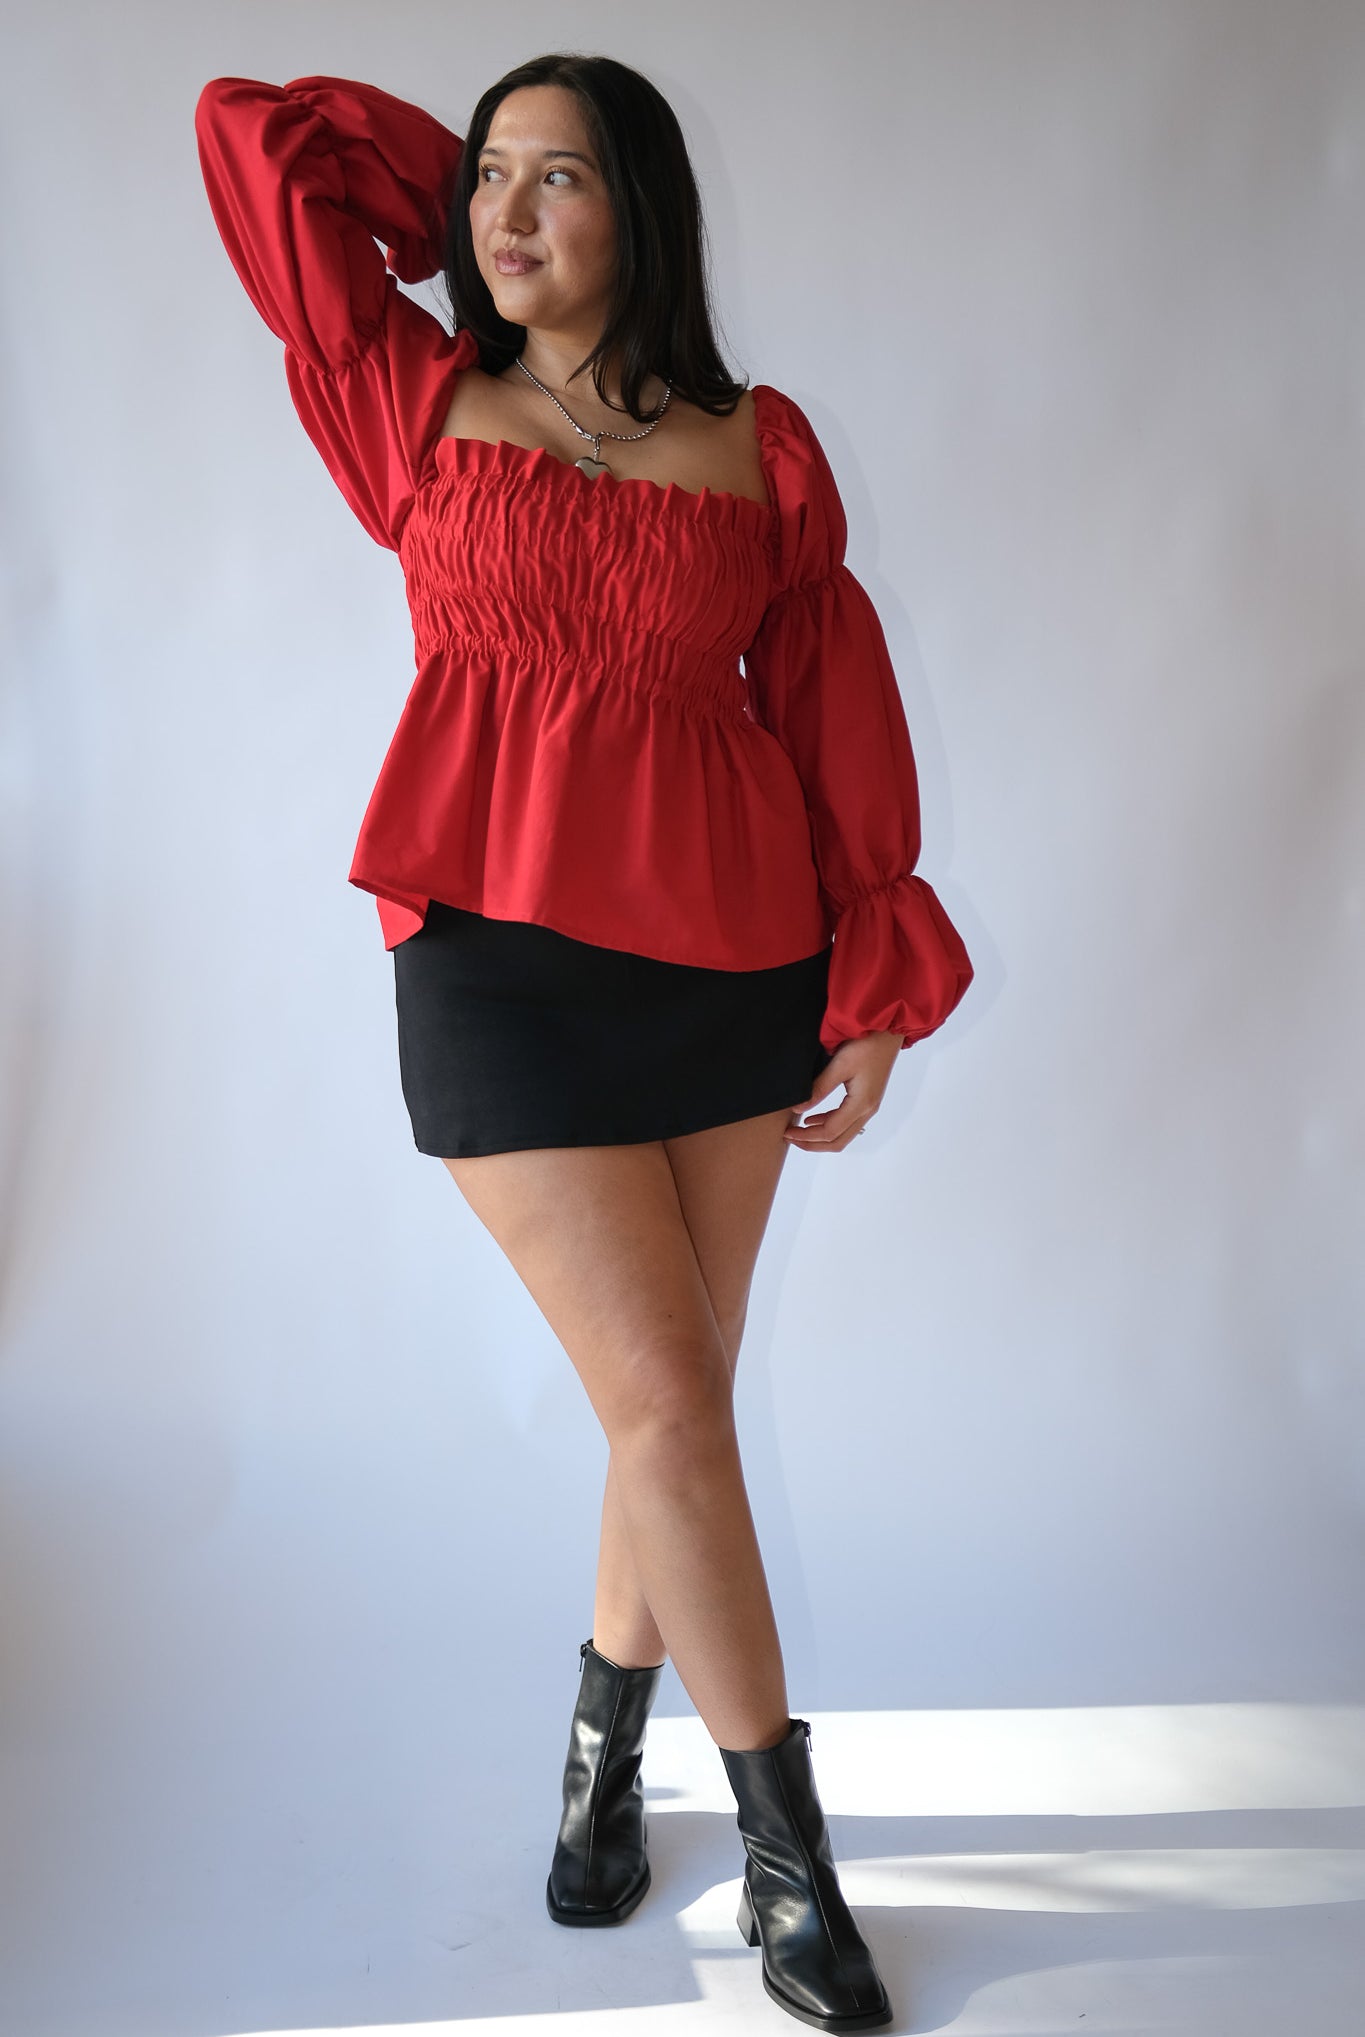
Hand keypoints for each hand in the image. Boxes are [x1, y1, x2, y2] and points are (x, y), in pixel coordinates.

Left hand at [784, 1032, 902, 1151]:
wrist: (888, 1030)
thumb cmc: (866, 1044)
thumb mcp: (839, 1065)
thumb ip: (819, 1088)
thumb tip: (798, 1108)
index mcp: (861, 1104)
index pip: (830, 1132)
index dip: (807, 1137)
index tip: (787, 1133)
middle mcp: (867, 1110)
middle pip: (838, 1141)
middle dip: (812, 1143)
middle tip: (790, 1137)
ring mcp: (869, 1106)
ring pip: (843, 1134)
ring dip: (820, 1136)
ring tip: (798, 1130)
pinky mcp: (867, 1099)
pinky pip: (847, 1122)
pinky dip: (829, 1124)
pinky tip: (814, 1118)